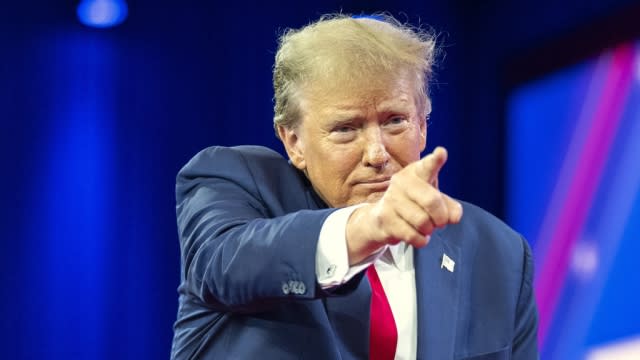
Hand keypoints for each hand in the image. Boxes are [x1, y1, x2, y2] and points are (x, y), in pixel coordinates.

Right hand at [346, 147, 462, 263]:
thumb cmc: (413, 204)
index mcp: (416, 172)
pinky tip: (416, 235)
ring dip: (429, 230)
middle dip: (441, 217)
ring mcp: (391, 199)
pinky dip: (420, 240)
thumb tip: (454, 217)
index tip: (441, 153)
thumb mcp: (433, 201)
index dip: (435, 161)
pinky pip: (412, 235)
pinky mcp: (384, 218)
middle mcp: (401, 181)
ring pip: (423, 221)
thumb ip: (449, 207)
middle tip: (440, 222)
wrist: (380, 219)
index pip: (428, 166)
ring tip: (424, 227)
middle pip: (432, 201)